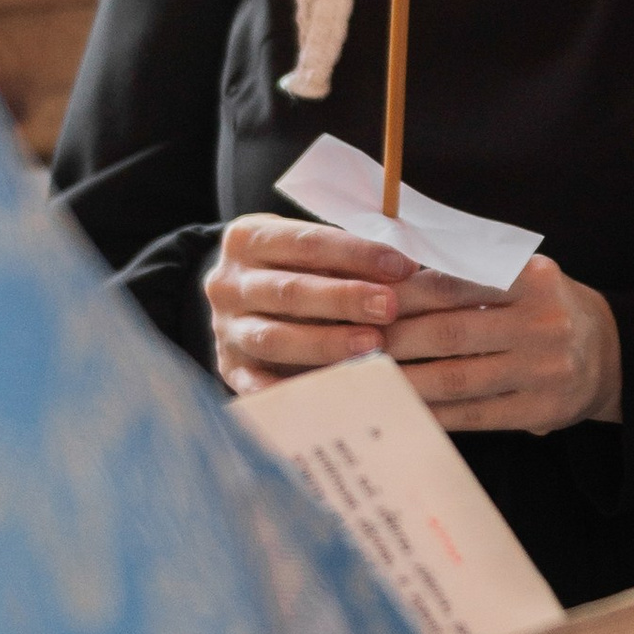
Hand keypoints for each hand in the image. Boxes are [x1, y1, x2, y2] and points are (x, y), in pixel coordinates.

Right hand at [209, 212, 412, 396]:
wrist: (238, 297)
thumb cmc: (293, 267)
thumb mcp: (308, 247)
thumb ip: (344, 257)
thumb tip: (406, 269)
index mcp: (248, 239)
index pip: (306, 242)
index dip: (357, 253)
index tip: (402, 266)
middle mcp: (229, 284)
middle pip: (289, 290)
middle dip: (343, 299)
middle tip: (390, 307)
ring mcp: (226, 330)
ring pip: (274, 338)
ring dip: (325, 343)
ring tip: (372, 345)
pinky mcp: (230, 370)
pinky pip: (256, 387)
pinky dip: (291, 392)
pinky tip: (329, 395)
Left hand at [377, 250, 624, 433]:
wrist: (609, 353)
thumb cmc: (545, 307)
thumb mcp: (522, 276)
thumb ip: (471, 274)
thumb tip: (393, 280)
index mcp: (532, 278)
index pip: (454, 282)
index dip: (404, 294)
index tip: (365, 301)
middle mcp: (542, 322)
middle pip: (450, 332)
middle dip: (395, 340)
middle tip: (354, 344)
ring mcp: (543, 370)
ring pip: (457, 379)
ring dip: (405, 381)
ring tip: (367, 379)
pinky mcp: (540, 410)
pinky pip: (474, 415)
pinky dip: (434, 413)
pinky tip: (403, 409)